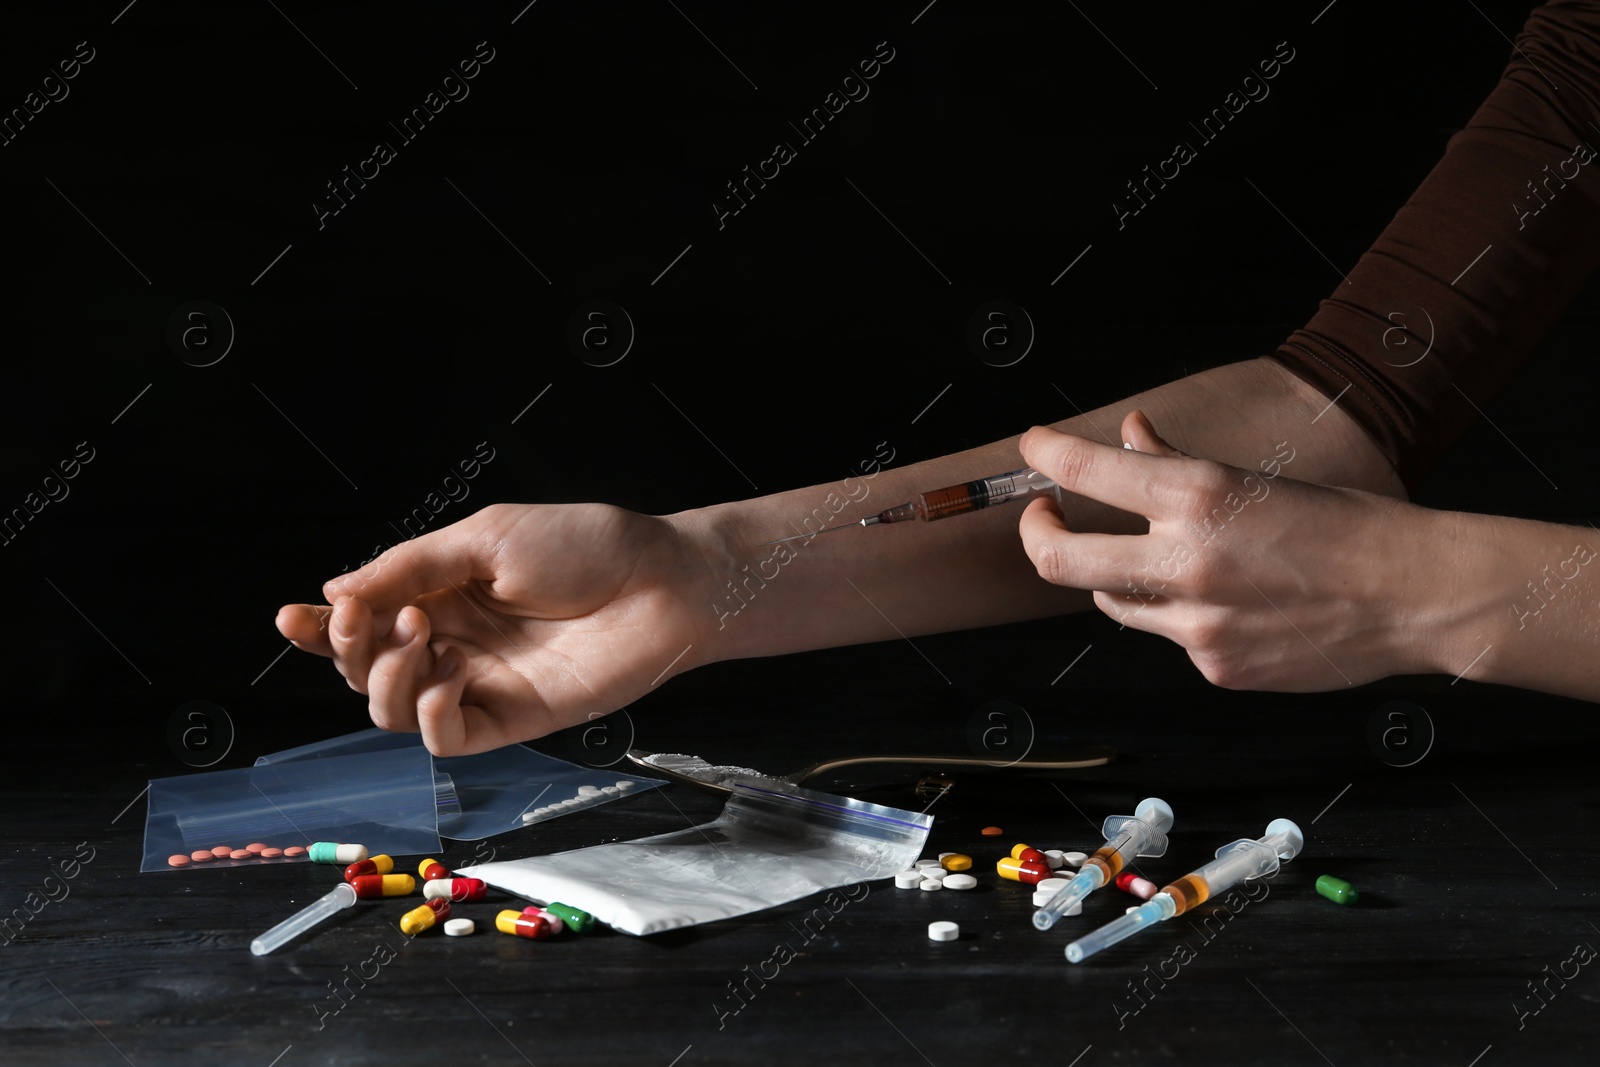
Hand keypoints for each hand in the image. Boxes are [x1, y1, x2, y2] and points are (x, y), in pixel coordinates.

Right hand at [275, 503, 715, 754]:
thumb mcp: (487, 537)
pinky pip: (445, 738)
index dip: (322, 626)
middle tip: (377, 617)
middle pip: (367, 670)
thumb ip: (409, 566)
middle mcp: (454, 642)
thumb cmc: (590, 547)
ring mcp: (481, 684)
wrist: (662, 582)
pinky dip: (431, 713)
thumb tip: (334, 591)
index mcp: (443, 593)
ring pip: (394, 709)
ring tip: (424, 636)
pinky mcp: (512, 720)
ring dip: (388, 677)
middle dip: (352, 648)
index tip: (291, 617)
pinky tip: (449, 676)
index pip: (364, 620)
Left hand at [1016, 410, 1436, 690]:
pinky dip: (1180, 616)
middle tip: (1041, 517)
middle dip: (1037, 533)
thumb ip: (1176, 465)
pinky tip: (1230, 604)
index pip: (1085, 470)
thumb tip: (1129, 434)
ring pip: (1112, 601)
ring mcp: (1196, 623)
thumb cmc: (1343, 526)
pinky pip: (1168, 636)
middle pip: (1058, 559)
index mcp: (1197, 497)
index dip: (1045, 454)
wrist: (1413, 594)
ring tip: (1160, 561)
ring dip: (1116, 577)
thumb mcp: (1254, 479)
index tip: (1033, 447)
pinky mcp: (1214, 667)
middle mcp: (1186, 561)